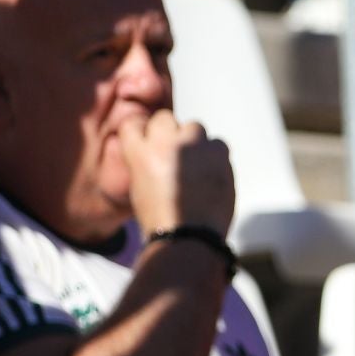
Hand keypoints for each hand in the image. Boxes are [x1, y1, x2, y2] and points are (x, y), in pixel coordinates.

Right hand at [118, 110, 234, 237]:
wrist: (188, 236)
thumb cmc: (161, 219)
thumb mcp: (140, 186)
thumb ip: (147, 161)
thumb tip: (160, 149)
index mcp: (139, 153)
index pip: (134, 122)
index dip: (143, 131)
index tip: (149, 140)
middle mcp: (165, 143)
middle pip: (165, 118)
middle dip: (169, 132)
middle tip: (175, 154)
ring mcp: (194, 146)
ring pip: (195, 127)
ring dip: (194, 141)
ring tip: (195, 166)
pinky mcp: (220, 154)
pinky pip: (218, 144)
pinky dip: (215, 155)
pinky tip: (211, 174)